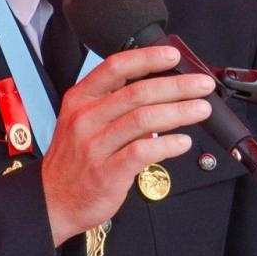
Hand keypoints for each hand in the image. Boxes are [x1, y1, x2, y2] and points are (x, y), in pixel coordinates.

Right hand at [40, 45, 215, 245]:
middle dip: (177, 85)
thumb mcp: (81, 122)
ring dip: (179, 112)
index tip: (173, 56)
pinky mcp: (107, 171)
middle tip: (202, 85)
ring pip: (143, 119)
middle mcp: (85, 118)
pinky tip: (183, 142)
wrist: (54, 199)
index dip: (147, 58)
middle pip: (137, 92)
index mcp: (80, 100)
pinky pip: (143, 151)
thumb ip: (113, 106)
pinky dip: (168, 145)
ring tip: (201, 110)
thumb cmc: (74, 160)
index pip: (114, 67)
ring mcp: (94, 145)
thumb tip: (159, 93)